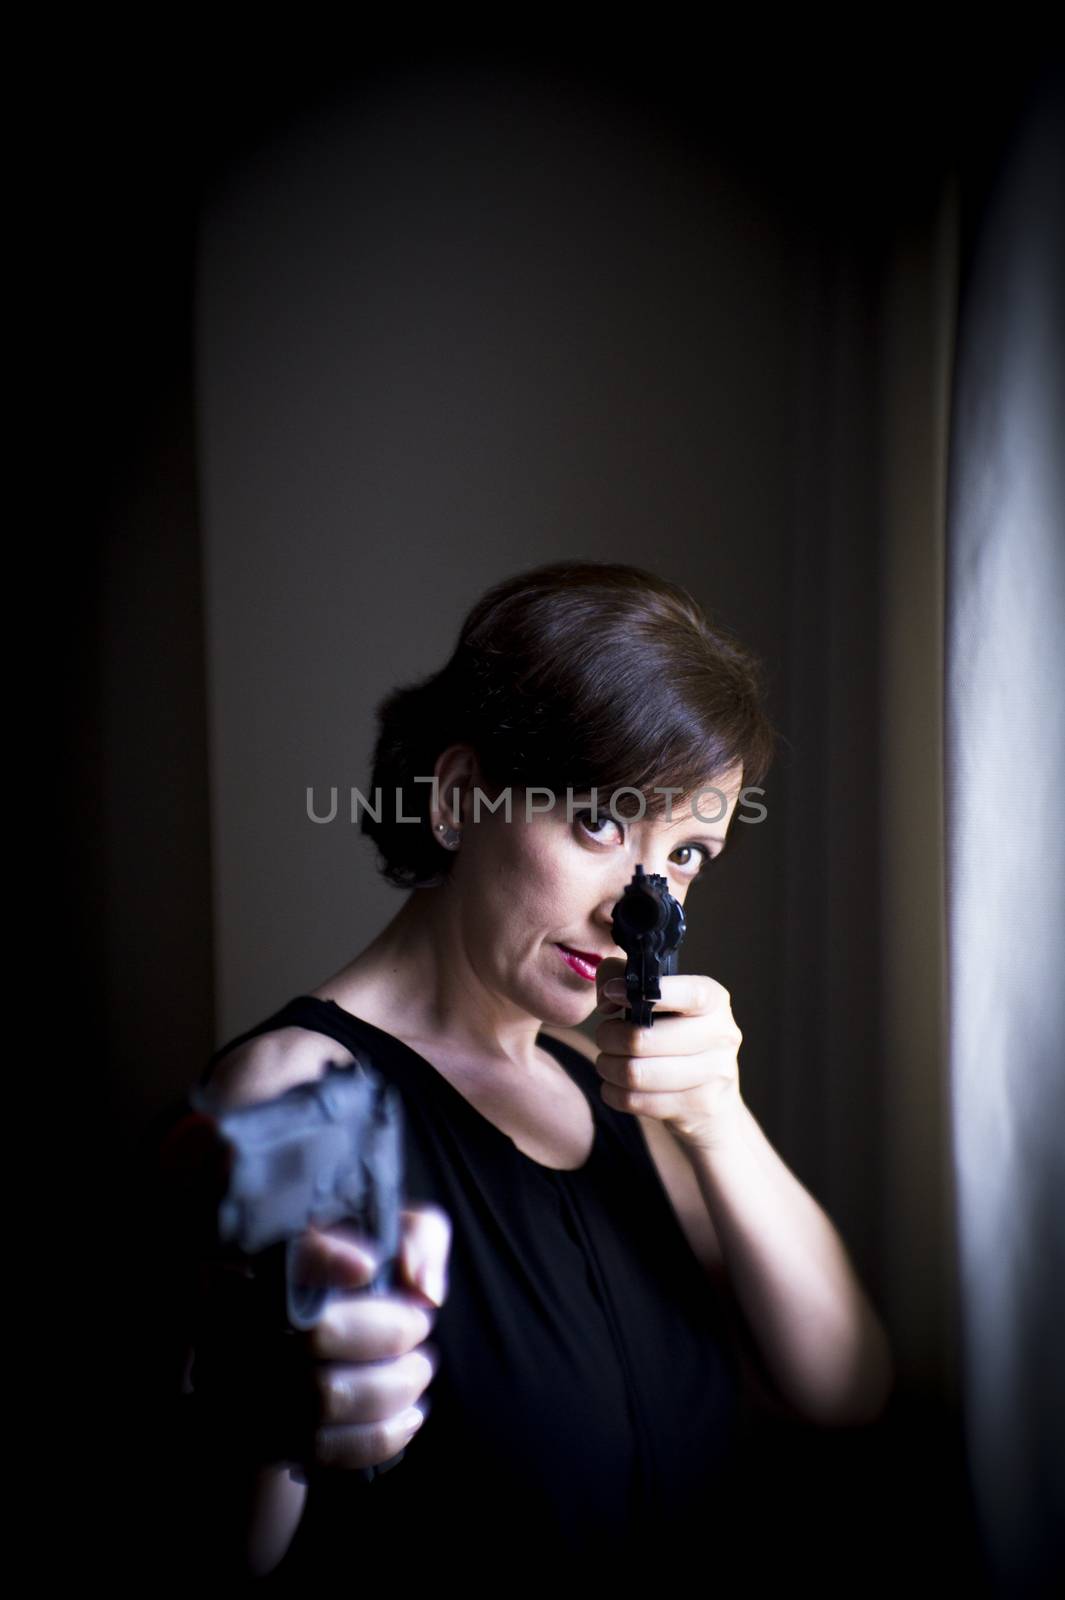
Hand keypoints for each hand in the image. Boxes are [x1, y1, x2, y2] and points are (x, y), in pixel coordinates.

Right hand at [190, 1204, 450, 1474]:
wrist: (313, 1354)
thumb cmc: (364, 1281)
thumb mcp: (394, 1239)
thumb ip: (417, 1238)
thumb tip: (424, 1290)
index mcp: (271, 1257)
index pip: (283, 1254)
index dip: (324, 1259)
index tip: (369, 1266)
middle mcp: (242, 1318)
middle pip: (315, 1334)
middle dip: (388, 1334)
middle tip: (420, 1326)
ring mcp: (244, 1385)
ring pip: (324, 1397)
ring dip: (392, 1388)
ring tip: (419, 1370)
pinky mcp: (259, 1439)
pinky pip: (323, 1449)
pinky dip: (380, 1436)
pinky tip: (409, 1415)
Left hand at [593, 956, 744, 1152]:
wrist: (714, 1101)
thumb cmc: (675, 1037)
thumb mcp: (659, 1000)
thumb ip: (624, 977)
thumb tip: (607, 998)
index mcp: (714, 1001)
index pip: (689, 994)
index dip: (647, 993)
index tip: (613, 993)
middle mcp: (721, 1035)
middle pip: (643, 1039)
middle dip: (608, 1037)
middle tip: (604, 1037)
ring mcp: (714, 1075)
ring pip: (635, 1073)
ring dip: (608, 1067)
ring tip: (607, 1062)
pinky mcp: (698, 1108)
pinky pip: (635, 1101)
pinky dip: (614, 1093)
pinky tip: (616, 1086)